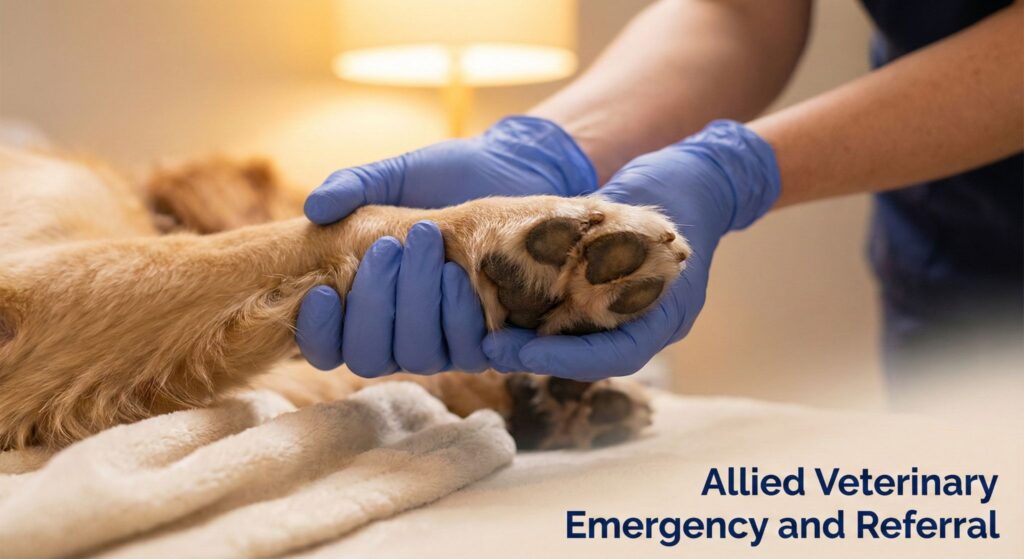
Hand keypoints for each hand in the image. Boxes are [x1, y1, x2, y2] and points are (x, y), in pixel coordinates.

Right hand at [296, 116, 596, 372]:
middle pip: (369, 356)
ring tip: (427, 243)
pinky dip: (458, 314)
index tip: (323, 291)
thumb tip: (315, 209)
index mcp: (366, 304)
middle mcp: (401, 334)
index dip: (318, 332)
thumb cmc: (445, 177)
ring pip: (419, 355)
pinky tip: (457, 274)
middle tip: (387, 246)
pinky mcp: (492, 341)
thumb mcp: (394, 176)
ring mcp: (446, 343)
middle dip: (373, 303)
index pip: (328, 348)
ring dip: (417, 303)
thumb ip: (352, 187)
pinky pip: (469, 352)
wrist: (513, 168)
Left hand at [481, 120, 780, 379]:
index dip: (569, 358)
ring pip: (581, 346)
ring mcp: (635, 315)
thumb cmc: (675, 184)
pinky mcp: (614, 301)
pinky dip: (543, 323)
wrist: (695, 178)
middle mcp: (651, 323)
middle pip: (593, 359)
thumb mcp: (643, 210)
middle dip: (540, 357)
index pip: (618, 354)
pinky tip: (505, 314)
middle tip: (492, 347)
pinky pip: (578, 323)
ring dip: (535, 345)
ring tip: (491, 336)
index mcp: (668, 312)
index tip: (525, 352)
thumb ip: (605, 237)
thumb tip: (546, 246)